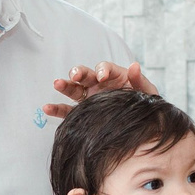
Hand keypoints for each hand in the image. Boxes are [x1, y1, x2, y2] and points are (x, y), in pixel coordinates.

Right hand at [43, 60, 157, 118]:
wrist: (142, 128)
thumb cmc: (144, 106)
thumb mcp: (147, 93)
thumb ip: (140, 80)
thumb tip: (135, 66)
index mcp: (115, 77)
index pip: (106, 68)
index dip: (103, 70)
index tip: (103, 76)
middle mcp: (99, 85)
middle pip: (86, 74)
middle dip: (79, 72)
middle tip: (76, 75)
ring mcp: (89, 98)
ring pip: (74, 89)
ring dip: (65, 85)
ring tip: (57, 84)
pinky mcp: (82, 113)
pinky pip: (67, 111)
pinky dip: (57, 109)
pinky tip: (47, 108)